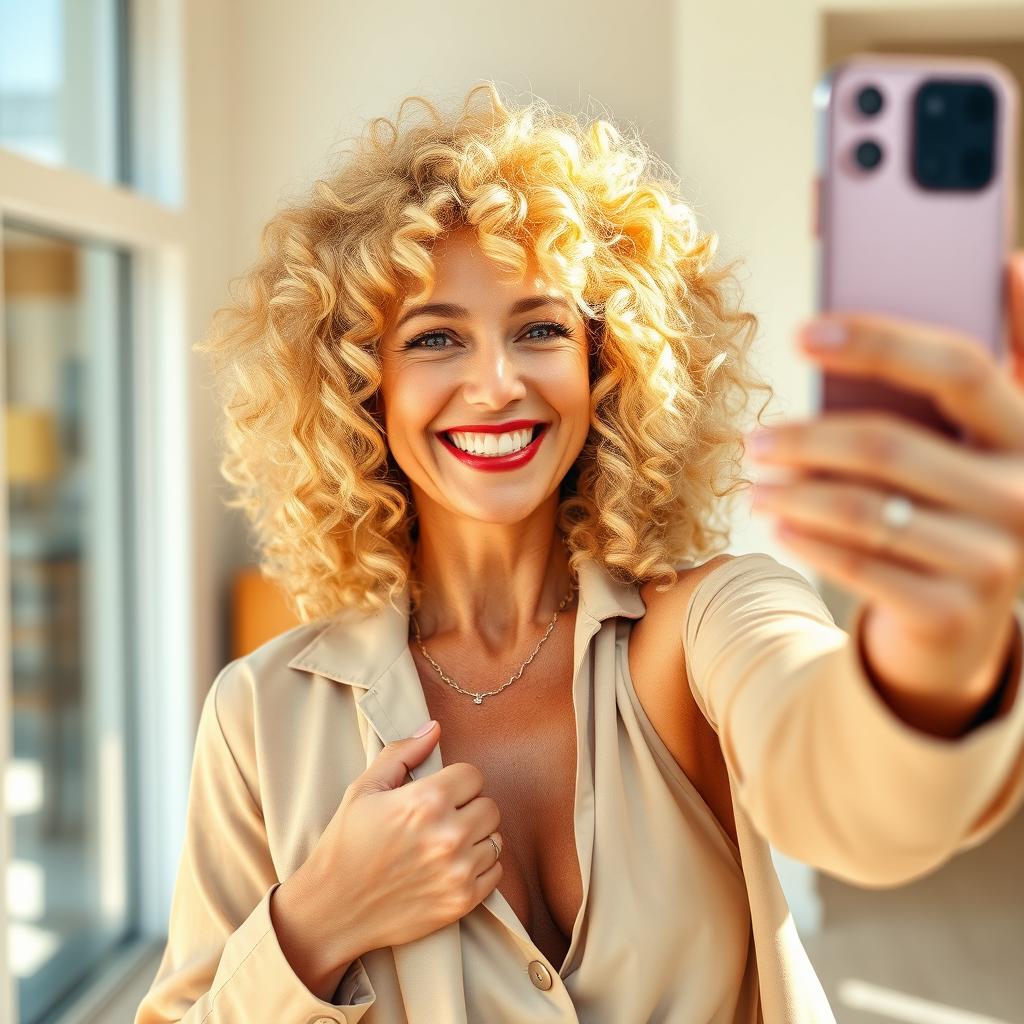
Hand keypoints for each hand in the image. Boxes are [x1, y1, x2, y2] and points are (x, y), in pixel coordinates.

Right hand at [296, 721, 503, 963]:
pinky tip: (452, 868)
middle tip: (442, 820)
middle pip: (490, 806)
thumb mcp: (364, 790)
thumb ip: (402, 753)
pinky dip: (481, 868)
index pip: (473, 775)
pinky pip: (497, 872)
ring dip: (476, 839)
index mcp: (424, 801)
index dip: (456, 782)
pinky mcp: (463, 901)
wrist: (332, 911)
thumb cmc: (345, 845)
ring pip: (496, 839)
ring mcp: (458, 871)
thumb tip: (434, 728)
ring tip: (445, 845)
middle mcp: (448, 834)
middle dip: (468, 809)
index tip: (440, 794)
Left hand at [744, 254, 1023, 724]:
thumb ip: (997, 363)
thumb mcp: (984, 437)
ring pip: (865, 509)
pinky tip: (774, 522)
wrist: (962, 620)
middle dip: (806, 438)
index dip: (878, 342)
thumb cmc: (955, 505)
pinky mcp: (955, 612)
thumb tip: (1007, 264)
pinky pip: (858, 565)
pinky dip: (805, 539)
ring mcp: (996, 559)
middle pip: (890, 444)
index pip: (958, 367)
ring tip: (753, 481)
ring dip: (792, 491)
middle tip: (753, 438)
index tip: (802, 334)